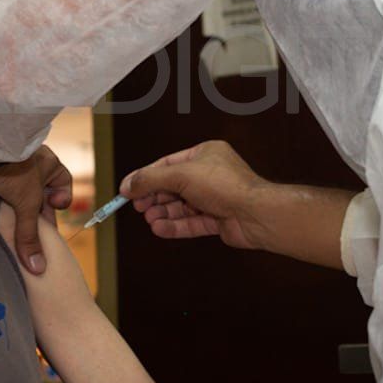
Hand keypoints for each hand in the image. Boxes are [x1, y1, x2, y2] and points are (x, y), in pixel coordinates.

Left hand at [0, 146, 72, 274]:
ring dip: (13, 210)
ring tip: (10, 228)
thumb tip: (38, 268)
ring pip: (18, 193)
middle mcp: (32, 165)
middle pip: (39, 193)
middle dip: (34, 212)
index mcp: (49, 165)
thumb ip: (30, 235)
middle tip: (31, 230)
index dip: (61, 201)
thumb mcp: (27, 203)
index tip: (53, 211)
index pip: (63, 184)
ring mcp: (11, 168)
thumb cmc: (14, 168)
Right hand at [121, 140, 266, 249]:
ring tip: (148, 218)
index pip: (167, 163)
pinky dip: (174, 225)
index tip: (127, 189)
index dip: (146, 177)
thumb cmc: (225, 185)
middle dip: (154, 197)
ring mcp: (215, 198)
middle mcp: (210, 174)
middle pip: (173, 186)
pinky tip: (158, 228)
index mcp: (204, 154)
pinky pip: (191, 222)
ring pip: (181, 206)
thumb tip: (128, 184)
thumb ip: (151, 180)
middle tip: (136, 206)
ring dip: (162, 212)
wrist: (256, 213)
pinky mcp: (218, 219)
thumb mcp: (180, 175)